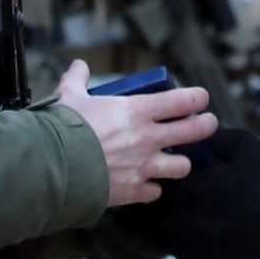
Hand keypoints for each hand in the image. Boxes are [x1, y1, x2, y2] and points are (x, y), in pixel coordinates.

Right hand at [55, 59, 215, 207]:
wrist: (52, 167)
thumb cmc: (63, 127)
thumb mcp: (69, 96)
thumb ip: (77, 79)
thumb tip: (79, 66)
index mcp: (138, 111)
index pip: (184, 101)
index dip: (198, 98)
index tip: (201, 99)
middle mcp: (148, 138)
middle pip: (195, 131)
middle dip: (206, 126)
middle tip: (207, 124)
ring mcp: (144, 167)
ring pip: (182, 166)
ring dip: (180, 163)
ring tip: (175, 160)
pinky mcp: (134, 191)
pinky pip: (155, 192)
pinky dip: (152, 188)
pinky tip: (146, 184)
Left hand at [114, 125, 259, 258]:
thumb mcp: (235, 144)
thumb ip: (204, 139)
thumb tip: (181, 128)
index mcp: (198, 190)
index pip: (155, 192)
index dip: (144, 187)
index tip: (139, 180)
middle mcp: (195, 223)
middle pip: (151, 223)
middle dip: (143, 214)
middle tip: (139, 204)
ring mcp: (202, 246)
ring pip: (163, 242)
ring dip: (159, 231)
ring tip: (158, 219)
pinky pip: (185, 257)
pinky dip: (182, 246)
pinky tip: (187, 233)